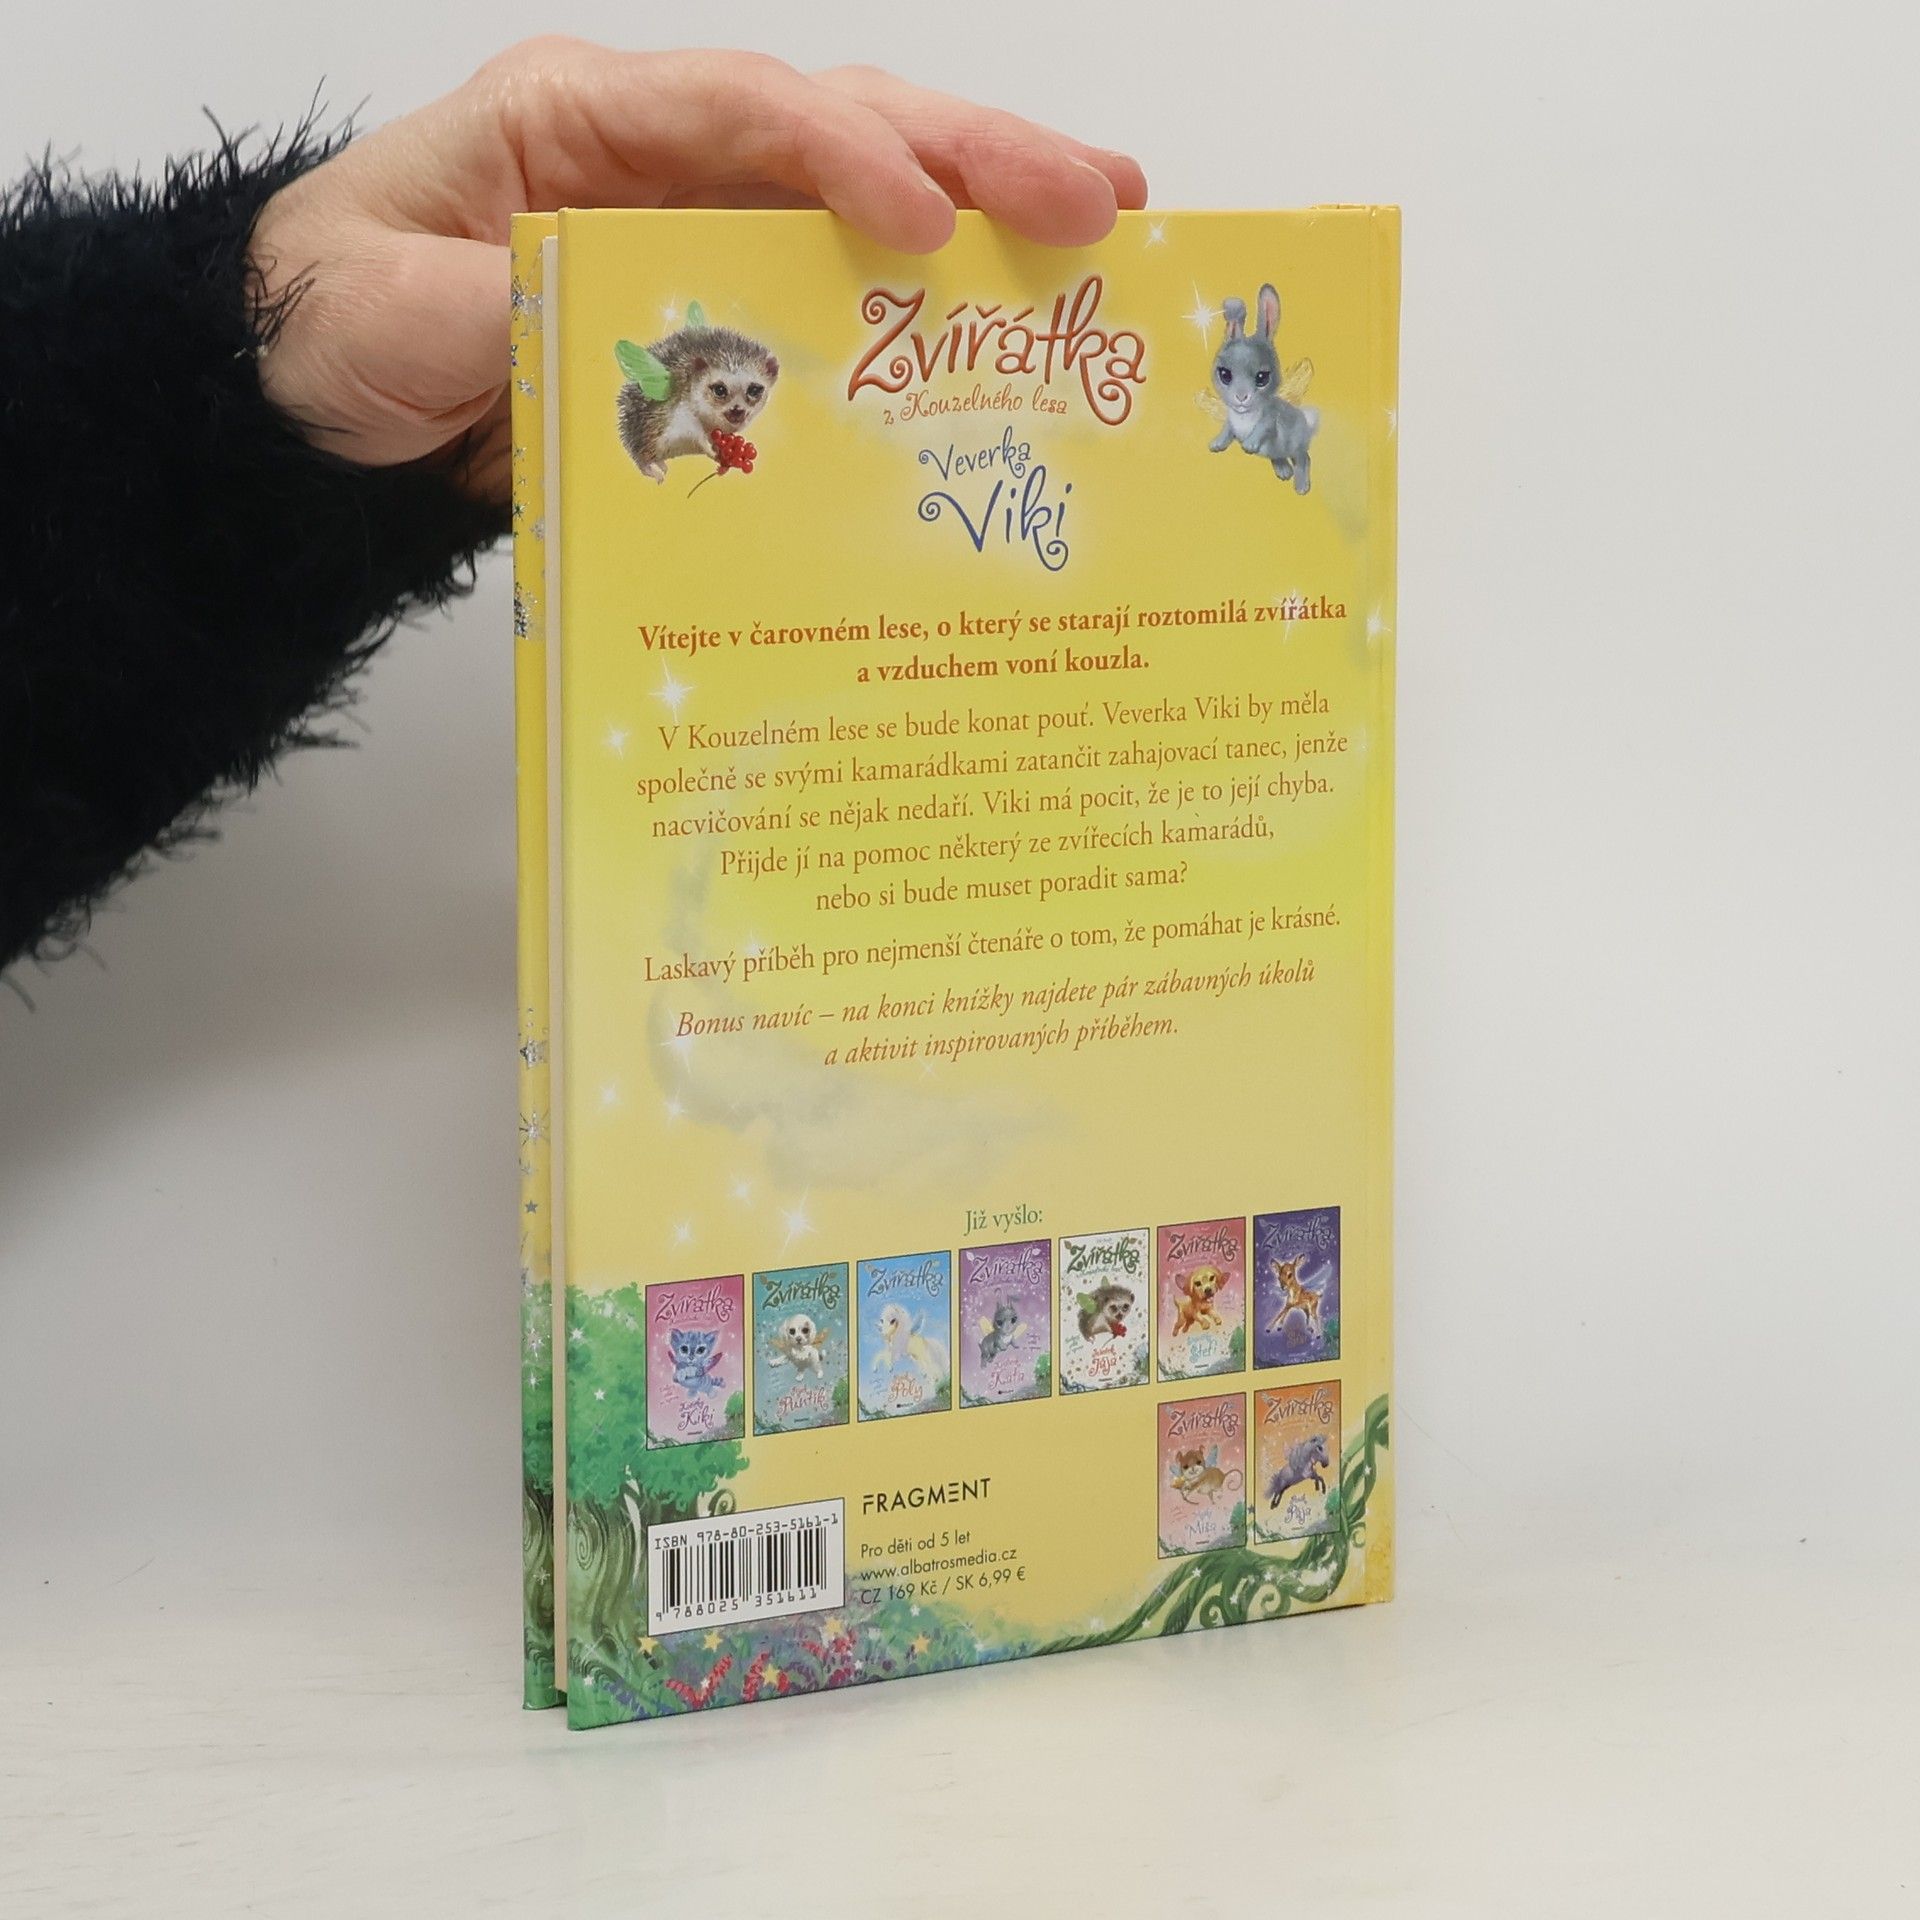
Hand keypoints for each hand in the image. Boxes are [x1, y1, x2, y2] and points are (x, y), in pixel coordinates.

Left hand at [249, 40, 1147, 499]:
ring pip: (867, 195)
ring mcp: (701, 227)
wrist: (317, 396)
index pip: (745, 109)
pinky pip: (838, 290)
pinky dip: (930, 300)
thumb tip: (582, 325)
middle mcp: (662, 156)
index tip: (923, 225)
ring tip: (1104, 227)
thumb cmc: (334, 322)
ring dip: (989, 209)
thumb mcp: (383, 312)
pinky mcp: (721, 307)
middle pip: (844, 127)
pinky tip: (1009, 321)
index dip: (848, 156)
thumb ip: (488, 310)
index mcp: (581, 122)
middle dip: (977, 157)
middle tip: (1098, 202)